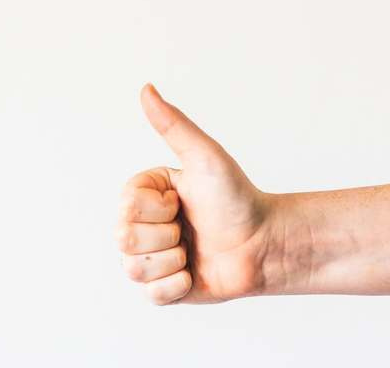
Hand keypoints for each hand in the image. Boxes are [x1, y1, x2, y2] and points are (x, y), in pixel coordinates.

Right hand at [118, 84, 273, 304]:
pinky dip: (177, 286)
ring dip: (173, 261)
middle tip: (191, 229)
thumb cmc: (237, 198)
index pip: (125, 209)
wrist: (265, 243)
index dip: (159, 209)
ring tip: (194, 251)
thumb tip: (146, 88)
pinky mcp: (165, 288)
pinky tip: (195, 273)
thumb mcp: (205, 158)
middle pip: (125, 241)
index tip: (184, 203)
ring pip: (134, 269)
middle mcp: (144, 226)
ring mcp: (153, 258)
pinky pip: (151, 296)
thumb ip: (173, 125)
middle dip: (167, 236)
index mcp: (145, 196)